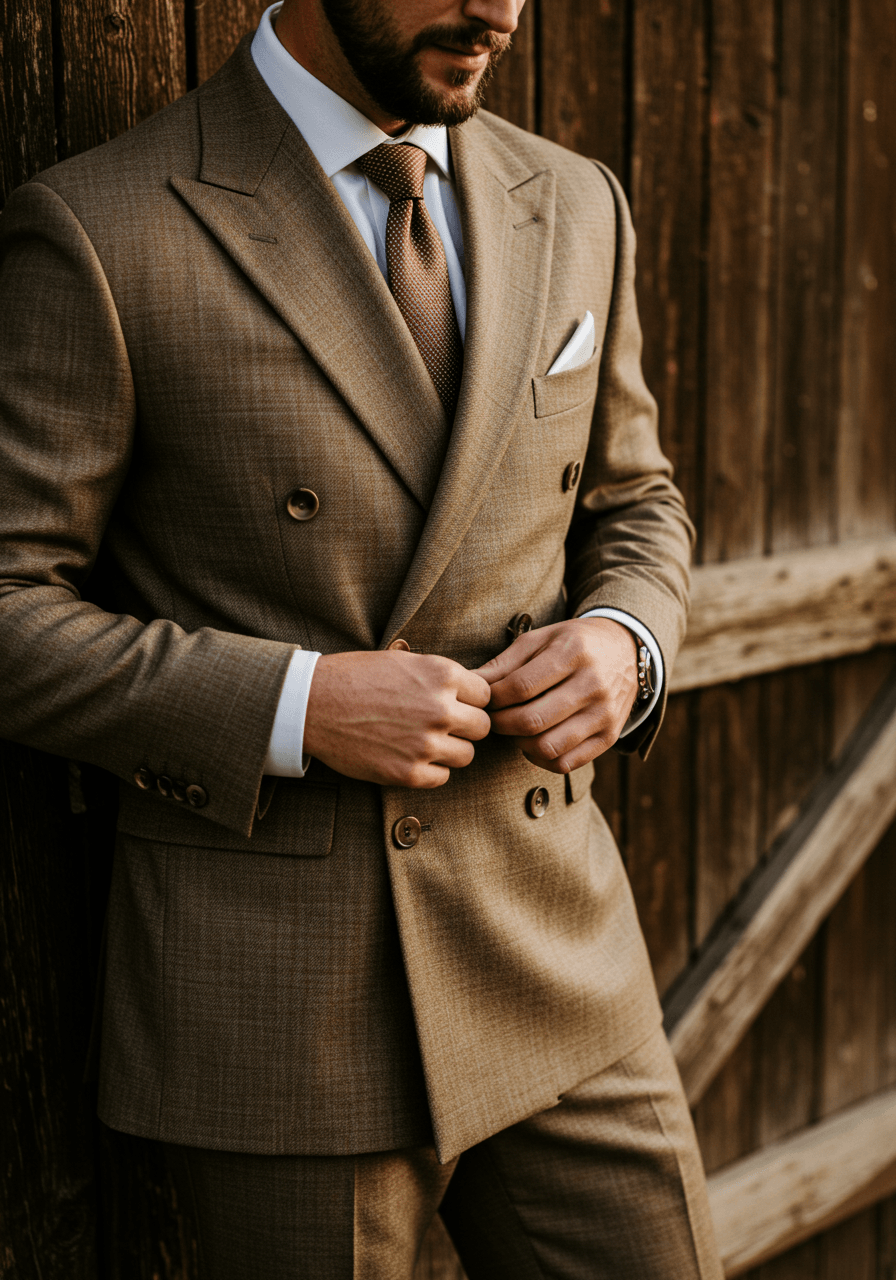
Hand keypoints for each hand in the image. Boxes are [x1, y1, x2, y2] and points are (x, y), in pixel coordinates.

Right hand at [303, 650, 491, 787]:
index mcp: (442, 675)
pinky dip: (430, 770)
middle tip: (443, 725)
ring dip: (450, 750)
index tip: (455, 703)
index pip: (485, 695)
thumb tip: (471, 694)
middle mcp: (440, 709)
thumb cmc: (355, 677)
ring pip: (466, 755)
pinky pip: (442, 777)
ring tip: (424, 740)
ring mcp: (425, 744)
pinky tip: (411, 756)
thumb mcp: (404, 661)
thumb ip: (441, 677)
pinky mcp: (408, 773)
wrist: (313, 704)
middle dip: (466, 726)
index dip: (470, 700)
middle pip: (482, 727)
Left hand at [474, 618, 638, 772]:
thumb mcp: (541, 639)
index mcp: (573, 652)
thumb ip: (505, 662)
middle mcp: (593, 684)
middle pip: (531, 720)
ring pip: (548, 747)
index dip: (494, 699)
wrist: (626, 650)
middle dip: (501, 724)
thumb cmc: (574, 643)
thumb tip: (471, 682)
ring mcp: (604, 714)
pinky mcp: (609, 736)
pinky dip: (542, 760)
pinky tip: (534, 742)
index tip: (485, 699)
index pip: (520, 687)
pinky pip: (567, 763)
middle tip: (493, 718)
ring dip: (519, 744)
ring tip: (514, 729)